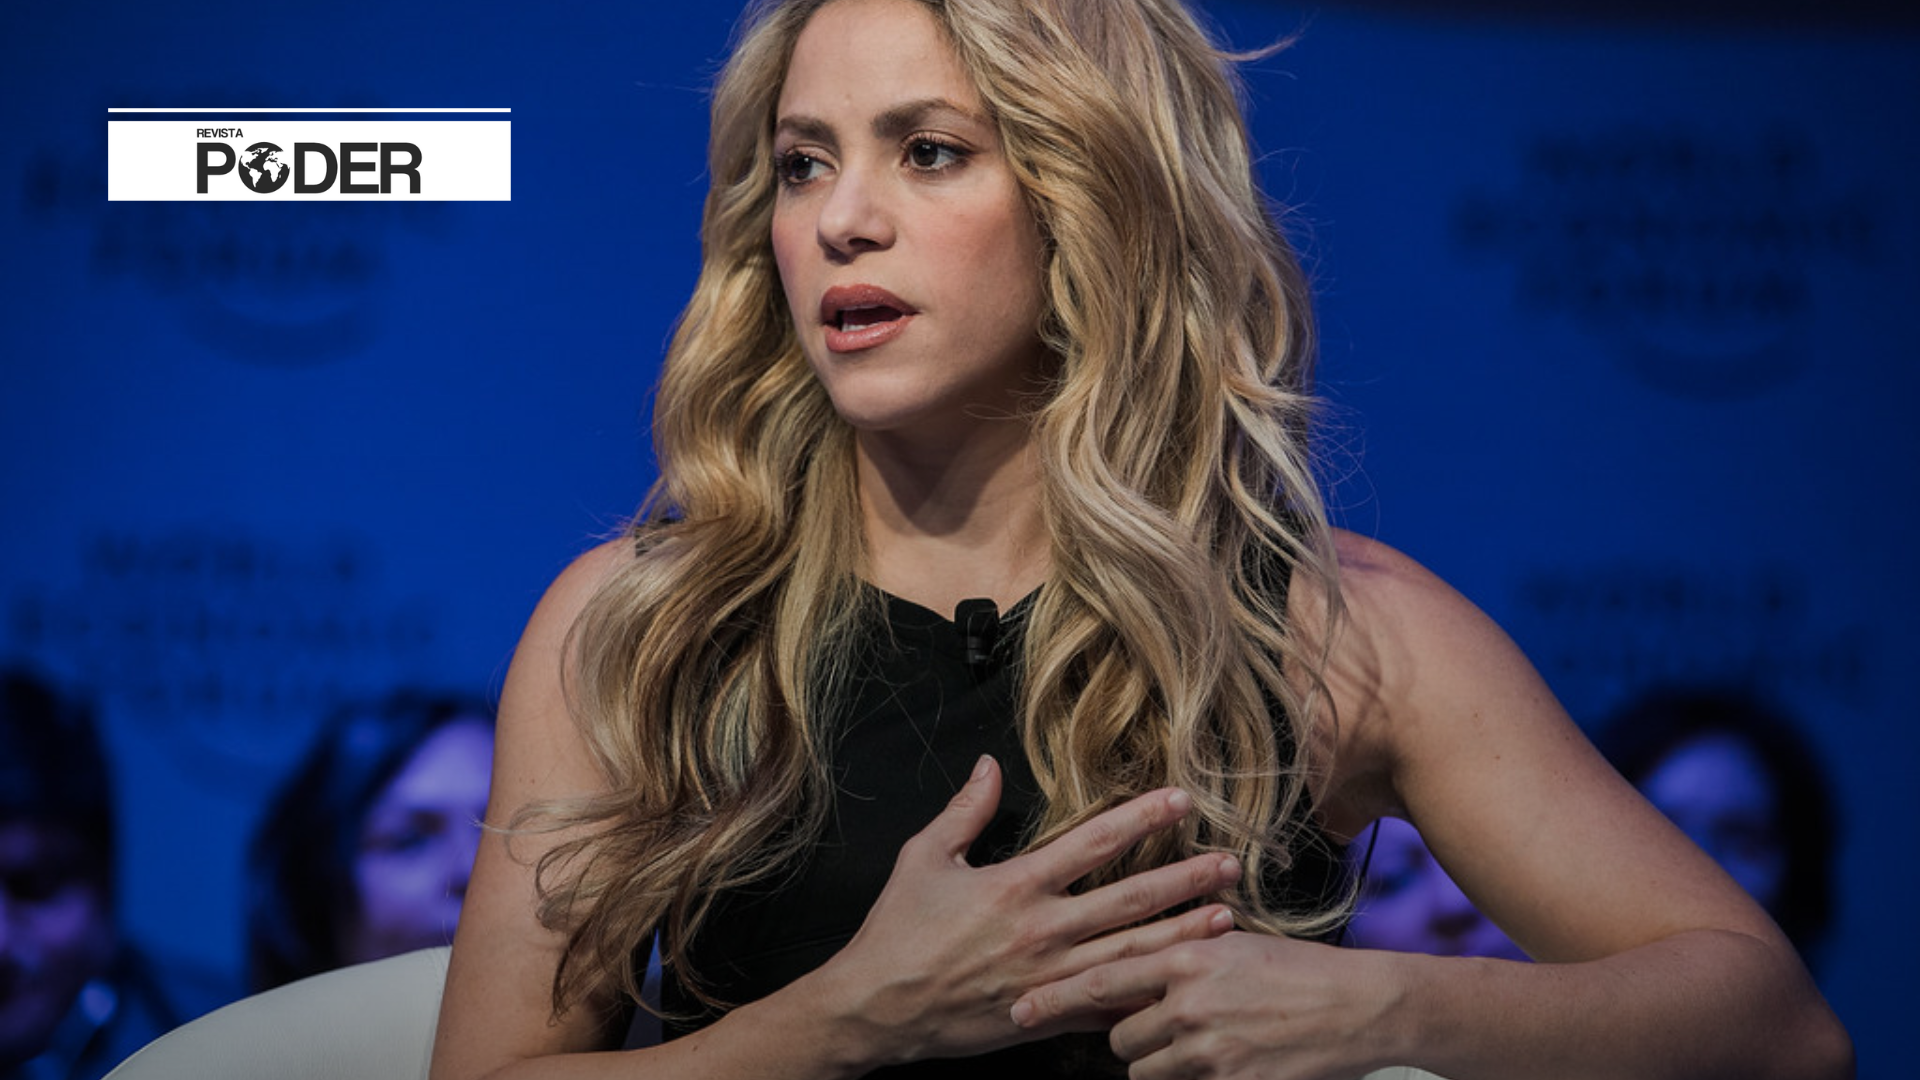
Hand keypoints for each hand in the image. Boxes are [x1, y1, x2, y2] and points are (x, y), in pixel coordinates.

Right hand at [817, 755, 1241, 1068]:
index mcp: (1015, 886)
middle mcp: (1042, 931)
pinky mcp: (1047, 1014)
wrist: (878, 1007)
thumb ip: (964, 811)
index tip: (1180, 800)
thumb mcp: (923, 858)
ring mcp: (1050, 977)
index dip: (1141, 818)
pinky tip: (1180, 983)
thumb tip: (989, 765)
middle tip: (1229, 863)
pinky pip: (1106, 1003)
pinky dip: (1145, 993)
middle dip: (1184, 879)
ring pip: (1132, 953)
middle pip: (1129, 899)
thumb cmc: (897, 932)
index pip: (1092, 843)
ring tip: (1226, 918)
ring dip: (1181, 933)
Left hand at [1010, 931, 1397, 1079]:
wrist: (1360, 1005)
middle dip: (1130, 1037)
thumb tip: (1130, 967)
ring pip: (1145, 1070)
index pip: (1099, 981)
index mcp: (1185, 958)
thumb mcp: (1230, 943)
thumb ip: (1177, 951)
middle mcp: (1189, 1005)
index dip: (1053, 1000)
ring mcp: (1210, 1051)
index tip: (1015, 1011)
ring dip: (1159, 1063)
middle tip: (1162, 1027)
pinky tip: (1218, 1063)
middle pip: (1118, 1038)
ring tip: (1197, 1045)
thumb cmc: (1295, 968)